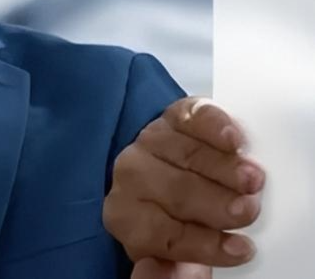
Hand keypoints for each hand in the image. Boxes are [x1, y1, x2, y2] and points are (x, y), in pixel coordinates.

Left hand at [103, 97, 265, 277]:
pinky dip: (213, 125)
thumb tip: (186, 275)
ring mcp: (150, 143)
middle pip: (174, 191)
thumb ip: (172, 271)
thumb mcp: (169, 252)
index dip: (203, 244)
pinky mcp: (172, 117)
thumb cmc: (173, 220)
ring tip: (252, 182)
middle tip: (247, 211)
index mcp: (126, 218)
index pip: (159, 234)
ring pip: (186, 154)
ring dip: (223, 168)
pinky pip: (190, 116)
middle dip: (215, 203)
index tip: (241, 249)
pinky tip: (232, 140)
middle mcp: (131, 177)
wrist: (170, 175)